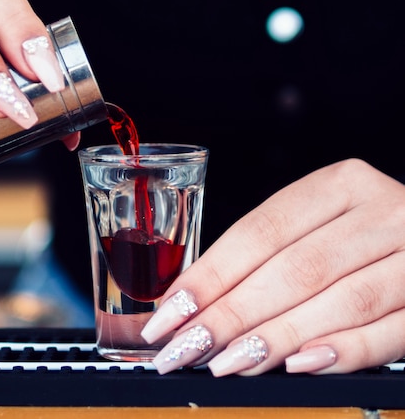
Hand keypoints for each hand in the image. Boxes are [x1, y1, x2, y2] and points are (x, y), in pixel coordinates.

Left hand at [141, 159, 404, 375]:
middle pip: (293, 268)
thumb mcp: (318, 228)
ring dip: (276, 337)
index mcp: (340, 185)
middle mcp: (383, 211)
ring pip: (339, 300)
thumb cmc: (362, 240)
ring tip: (226, 363)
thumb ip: (266, 259)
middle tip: (183, 349)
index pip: (260, 232)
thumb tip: (189, 305)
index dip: (209, 276)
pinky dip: (344, 350)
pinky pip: (391, 329)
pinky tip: (299, 365)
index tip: (168, 314)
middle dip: (230, 315)